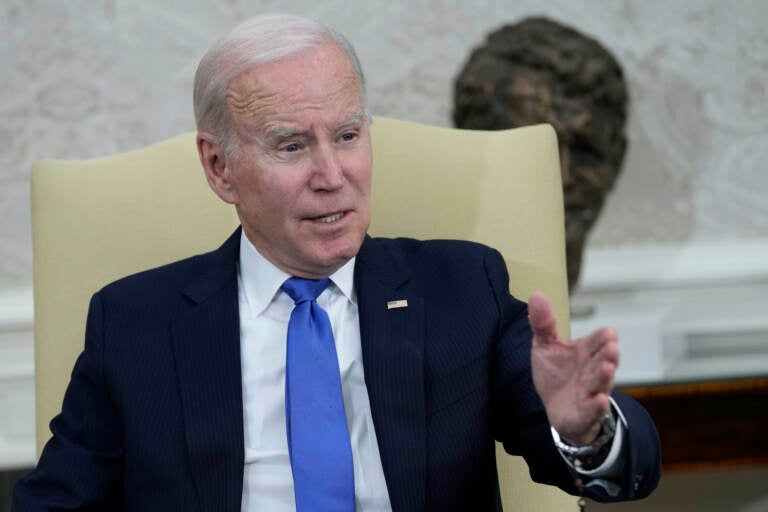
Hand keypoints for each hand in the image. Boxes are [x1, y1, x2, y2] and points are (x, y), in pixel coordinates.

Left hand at [529, 291, 618, 444]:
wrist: (557, 409)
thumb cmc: (556, 374)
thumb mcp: (546, 345)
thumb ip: (543, 323)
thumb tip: (536, 294)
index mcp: (587, 351)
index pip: (600, 341)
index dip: (603, 338)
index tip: (608, 334)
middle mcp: (593, 370)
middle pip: (604, 361)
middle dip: (608, 355)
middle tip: (612, 348)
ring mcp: (591, 392)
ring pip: (601, 384)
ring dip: (604, 377)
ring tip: (608, 368)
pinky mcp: (585, 413)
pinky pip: (594, 410)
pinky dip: (597, 406)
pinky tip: (601, 400)